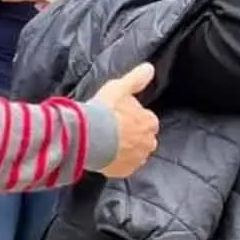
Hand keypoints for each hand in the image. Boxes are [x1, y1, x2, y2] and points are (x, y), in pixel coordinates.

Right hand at [91, 63, 158, 178]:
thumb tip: (149, 68)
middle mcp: (148, 142)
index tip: (120, 116)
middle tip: (113, 130)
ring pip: (135, 154)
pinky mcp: (124, 172)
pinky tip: (105, 156)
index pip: (147, 120)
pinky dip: (116, 163)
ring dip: (125, 150)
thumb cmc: (105, 111)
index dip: (133, 118)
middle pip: (143, 139)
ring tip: (108, 144)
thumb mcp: (119, 88)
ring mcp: (137, 159)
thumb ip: (136, 78)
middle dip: (132, 136)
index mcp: (149, 122)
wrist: (89, 136)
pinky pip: (123, 167)